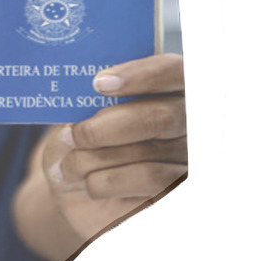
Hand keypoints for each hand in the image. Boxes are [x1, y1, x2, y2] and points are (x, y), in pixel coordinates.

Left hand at [41, 53, 185, 242]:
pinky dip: (106, 181)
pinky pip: (146, 180)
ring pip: (147, 153)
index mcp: (172, 89)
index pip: (174, 71)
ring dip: (96, 159)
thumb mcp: (80, 117)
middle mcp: (191, 122)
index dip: (142, 75)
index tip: (100, 83)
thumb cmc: (82, 142)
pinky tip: (88, 183)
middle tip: (72, 135)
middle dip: (107, 127)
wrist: (77, 187)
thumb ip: (92, 99)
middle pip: (162, 117)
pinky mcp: (179, 189)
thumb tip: (88, 92)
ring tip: (68, 165)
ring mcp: (190, 158)